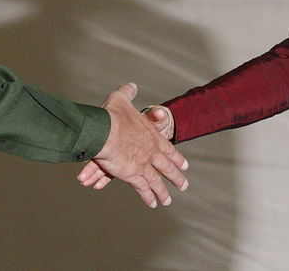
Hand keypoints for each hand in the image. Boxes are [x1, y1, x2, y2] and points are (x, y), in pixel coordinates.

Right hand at [76, 83, 188, 207]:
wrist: (103, 131)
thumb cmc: (112, 115)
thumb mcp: (121, 99)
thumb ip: (128, 92)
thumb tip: (132, 85)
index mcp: (151, 135)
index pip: (168, 148)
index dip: (176, 158)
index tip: (184, 165)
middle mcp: (151, 151)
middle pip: (167, 167)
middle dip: (176, 177)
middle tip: (184, 186)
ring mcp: (143, 164)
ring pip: (157, 181)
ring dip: (163, 192)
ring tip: (168, 201)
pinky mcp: (132, 175)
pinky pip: (143, 188)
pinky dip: (148, 196)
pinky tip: (152, 203)